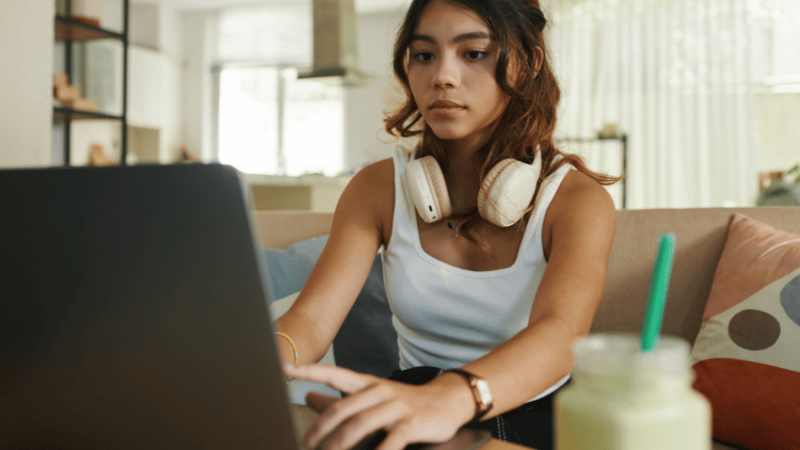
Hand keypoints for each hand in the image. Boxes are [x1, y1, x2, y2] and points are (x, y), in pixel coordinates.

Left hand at [285, 364, 472, 449]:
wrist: (447, 401)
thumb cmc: (403, 402)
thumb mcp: (372, 395)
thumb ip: (341, 398)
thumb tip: (308, 397)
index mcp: (367, 383)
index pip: (335, 372)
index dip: (311, 370)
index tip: (287, 368)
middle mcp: (379, 391)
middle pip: (343, 407)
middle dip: (320, 428)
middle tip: (305, 445)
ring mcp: (395, 407)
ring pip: (361, 424)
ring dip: (340, 444)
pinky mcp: (411, 423)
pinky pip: (391, 440)